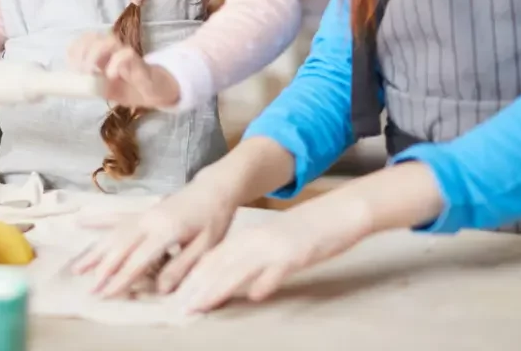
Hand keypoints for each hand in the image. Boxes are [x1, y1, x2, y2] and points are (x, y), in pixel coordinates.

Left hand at [68, 31, 180, 108]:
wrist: (156, 93)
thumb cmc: (128, 88)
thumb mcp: (104, 89)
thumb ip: (90, 84)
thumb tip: (70, 86)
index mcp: (102, 54)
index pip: (84, 40)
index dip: (74, 49)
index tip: (71, 67)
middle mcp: (113, 50)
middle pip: (92, 36)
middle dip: (81, 51)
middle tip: (80, 71)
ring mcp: (125, 54)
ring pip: (108, 41)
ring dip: (95, 55)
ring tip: (91, 73)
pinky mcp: (138, 63)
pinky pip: (126, 54)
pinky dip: (115, 63)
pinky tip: (111, 76)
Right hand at [72, 168, 238, 297]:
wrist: (213, 189)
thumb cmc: (213, 220)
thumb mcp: (206, 247)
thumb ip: (182, 267)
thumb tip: (162, 291)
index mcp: (165, 231)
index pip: (138, 260)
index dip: (121, 279)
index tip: (106, 293)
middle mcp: (148, 221)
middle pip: (120, 247)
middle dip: (103, 270)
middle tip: (89, 290)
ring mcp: (143, 214)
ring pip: (112, 234)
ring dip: (94, 251)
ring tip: (76, 268)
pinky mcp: (142, 211)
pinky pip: (116, 218)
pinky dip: (97, 221)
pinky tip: (81, 222)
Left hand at [164, 193, 371, 311]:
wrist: (340, 210)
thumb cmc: (309, 230)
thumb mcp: (277, 243)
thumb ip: (258, 261)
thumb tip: (247, 288)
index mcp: (251, 237)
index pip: (214, 258)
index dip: (195, 277)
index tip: (180, 296)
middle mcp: (257, 241)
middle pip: (221, 265)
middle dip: (199, 288)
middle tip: (182, 308)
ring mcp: (276, 247)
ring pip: (240, 268)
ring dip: (219, 288)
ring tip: (202, 305)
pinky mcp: (297, 254)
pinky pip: (277, 270)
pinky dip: (264, 283)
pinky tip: (254, 297)